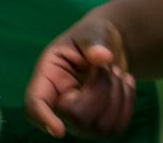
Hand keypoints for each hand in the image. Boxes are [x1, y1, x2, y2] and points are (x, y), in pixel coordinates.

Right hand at [25, 15, 135, 138]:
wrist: (108, 48)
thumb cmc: (92, 36)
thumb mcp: (90, 32)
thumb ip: (93, 42)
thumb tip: (102, 56)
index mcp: (47, 78)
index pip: (35, 104)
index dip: (43, 118)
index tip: (59, 130)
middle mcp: (58, 104)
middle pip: (77, 118)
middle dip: (101, 91)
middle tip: (108, 67)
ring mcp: (78, 121)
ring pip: (100, 127)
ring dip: (117, 95)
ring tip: (116, 72)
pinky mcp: (99, 127)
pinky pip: (117, 127)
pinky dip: (127, 101)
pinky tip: (125, 83)